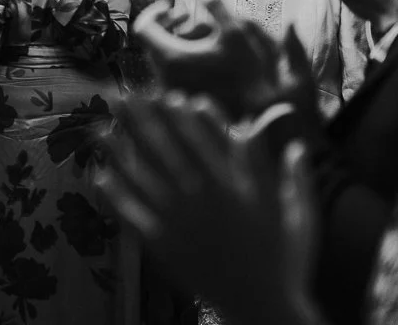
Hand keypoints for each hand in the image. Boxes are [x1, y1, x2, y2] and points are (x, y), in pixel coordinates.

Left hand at [96, 93, 317, 324]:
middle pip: (166, 150)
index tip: (166, 94)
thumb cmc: (285, 262)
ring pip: (143, 177)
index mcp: (233, 186)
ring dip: (120, 152)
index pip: (202, 140)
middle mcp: (201, 197)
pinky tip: (100, 177)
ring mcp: (180, 222)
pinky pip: (135, 216)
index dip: (182, 115)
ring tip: (99, 130)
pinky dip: (117, 196)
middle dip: (142, 120)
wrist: (263, 309)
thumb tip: (295, 144)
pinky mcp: (165, 247)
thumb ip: (293, 177)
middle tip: (120, 96)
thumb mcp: (299, 214)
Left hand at [132, 0, 281, 119]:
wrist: (258, 110)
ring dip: (176, 41)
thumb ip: (218, 8)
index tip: (169, 6)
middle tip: (186, 16)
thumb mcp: (237, 32)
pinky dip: (180, 57)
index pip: (143, 28)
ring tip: (199, 33)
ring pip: (161, 58)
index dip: (153, 12)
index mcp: (172, 58)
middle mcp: (165, 76)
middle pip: (151, 43)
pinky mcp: (180, 99)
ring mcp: (171, 90)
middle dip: (167, 25)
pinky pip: (170, 73)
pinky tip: (201, 53)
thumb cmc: (247, 71)